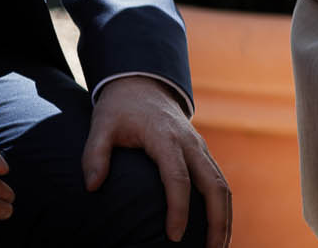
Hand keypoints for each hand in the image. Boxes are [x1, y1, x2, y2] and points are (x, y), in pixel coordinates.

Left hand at [85, 77, 230, 247]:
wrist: (144, 84)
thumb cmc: (120, 109)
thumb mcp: (101, 125)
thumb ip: (94, 154)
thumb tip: (92, 186)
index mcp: (167, 139)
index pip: (178, 178)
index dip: (178, 209)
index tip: (173, 237)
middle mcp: (191, 145)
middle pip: (215, 185)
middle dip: (217, 221)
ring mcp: (200, 149)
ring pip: (223, 186)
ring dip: (225, 218)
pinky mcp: (202, 154)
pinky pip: (219, 183)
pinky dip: (222, 207)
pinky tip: (218, 229)